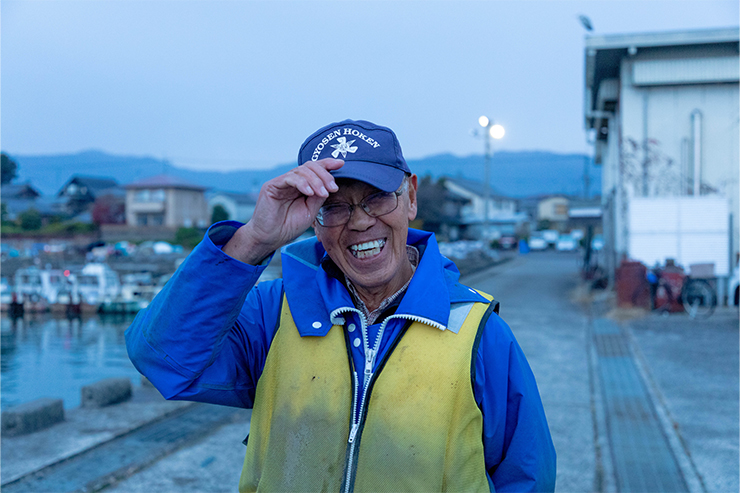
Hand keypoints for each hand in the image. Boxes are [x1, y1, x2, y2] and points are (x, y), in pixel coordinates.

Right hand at [223, 158, 343, 263]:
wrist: (270, 238)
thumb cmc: (289, 226)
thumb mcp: (310, 210)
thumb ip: (319, 196)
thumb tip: (330, 184)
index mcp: (302, 185)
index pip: (315, 169)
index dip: (327, 164)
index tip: (341, 164)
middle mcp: (291, 181)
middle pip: (310, 166)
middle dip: (324, 175)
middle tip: (332, 188)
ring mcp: (281, 182)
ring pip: (301, 170)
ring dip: (316, 181)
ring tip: (323, 193)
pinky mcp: (272, 185)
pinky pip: (290, 178)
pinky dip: (302, 183)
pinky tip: (309, 192)